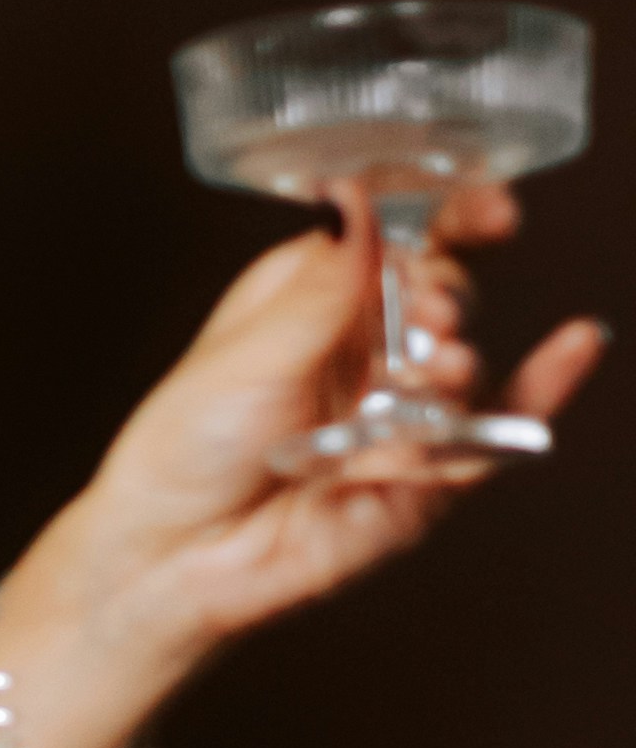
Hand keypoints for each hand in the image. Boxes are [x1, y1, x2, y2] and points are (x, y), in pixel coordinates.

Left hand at [0, 184, 605, 747]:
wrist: (170, 555)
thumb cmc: (186, 444)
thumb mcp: (253, 348)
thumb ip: (326, 279)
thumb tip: (356, 191)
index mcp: (319, 295)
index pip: (402, 236)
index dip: (451, 214)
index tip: (490, 206)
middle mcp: (367, 348)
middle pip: (443, 295)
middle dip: (446, 295)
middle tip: (428, 314)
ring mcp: (400, 411)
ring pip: (465, 363)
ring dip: (463, 356)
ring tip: (441, 365)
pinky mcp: (424, 475)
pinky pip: (495, 428)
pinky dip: (542, 389)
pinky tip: (577, 344)